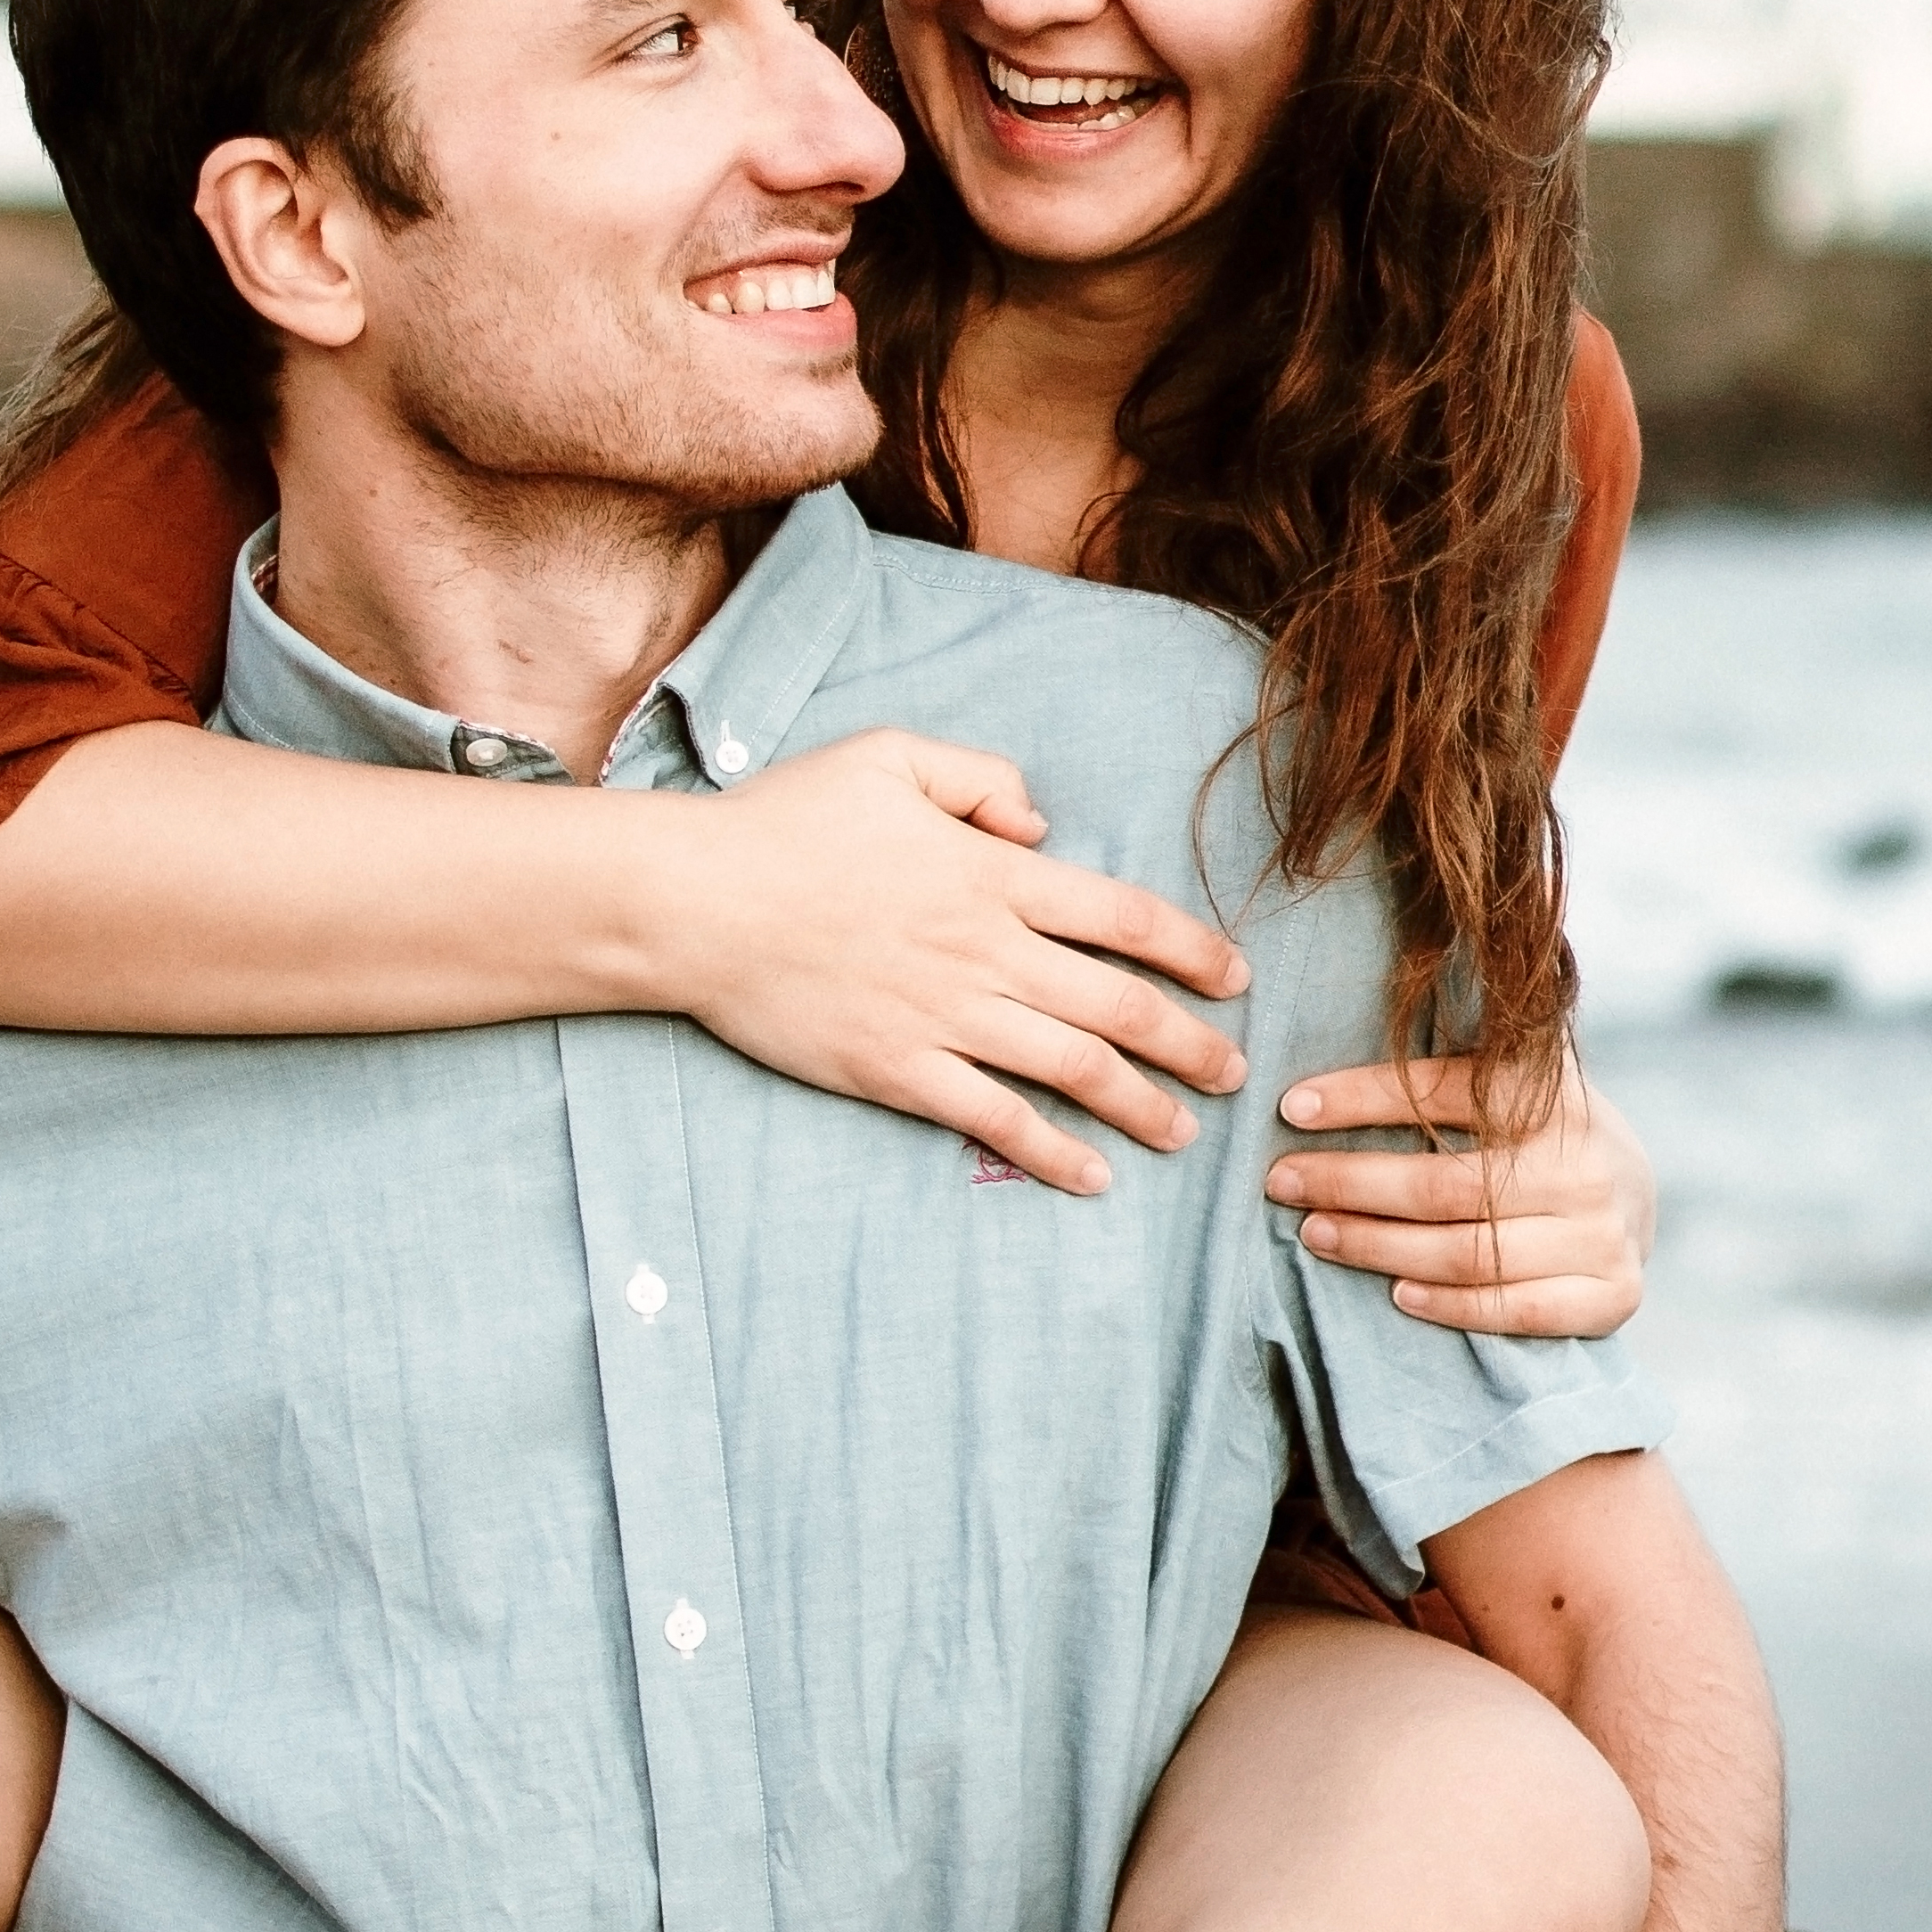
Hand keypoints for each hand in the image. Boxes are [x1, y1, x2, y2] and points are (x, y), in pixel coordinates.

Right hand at [676, 728, 1250, 1197]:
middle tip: (1236, 1074)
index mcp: (992, 874)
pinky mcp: (897, 1071)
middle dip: (1192, 1045)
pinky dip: (1051, 1151)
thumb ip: (982, 776)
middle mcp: (985, 952)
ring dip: (1142, 1106)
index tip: (1236, 977)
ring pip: (1074, 1069)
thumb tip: (1041, 825)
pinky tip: (1091, 1175)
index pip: (1125, 917)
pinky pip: (994, 1118)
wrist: (695, 901)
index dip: (1193, 950)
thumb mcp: (889, 756)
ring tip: (1183, 1133)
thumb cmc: (784, 820)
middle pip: (1120, 1006)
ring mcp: (944, 1017)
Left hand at [1266, 1058, 1657, 1334]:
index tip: (1292, 1108)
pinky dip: (1450, 1307)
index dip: (1364, 1098)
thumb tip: (1323, 1083)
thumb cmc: (1541, 1139)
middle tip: (1282, 1182)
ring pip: (1469, 1253)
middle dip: (1351, 1184)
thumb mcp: (1518, 1089)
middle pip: (1446, 1186)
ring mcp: (1603, 1235)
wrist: (1640, 1198)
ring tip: (1316, 1234)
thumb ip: (1451, 1081)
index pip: (1447, 1092)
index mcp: (1560, 1096)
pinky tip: (1396, 1294)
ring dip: (1379, 1247)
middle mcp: (1586, 1164)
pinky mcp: (1613, 1296)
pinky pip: (1515, 1310)